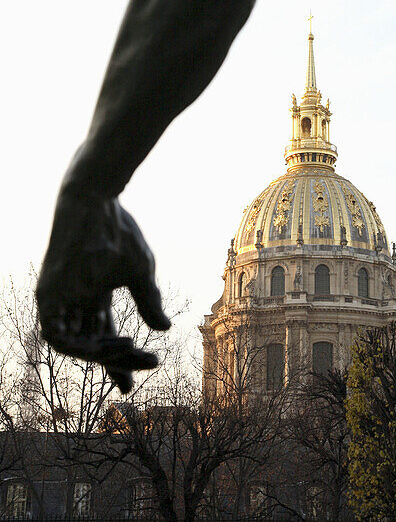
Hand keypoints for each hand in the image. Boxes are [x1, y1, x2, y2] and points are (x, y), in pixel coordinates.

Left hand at [36, 190, 170, 391]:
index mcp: (95, 293)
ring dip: (100, 354)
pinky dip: (77, 346)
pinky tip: (101, 347)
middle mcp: (75, 300)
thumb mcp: (139, 271)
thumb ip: (148, 301)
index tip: (138, 378)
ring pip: (74, 344)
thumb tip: (164, 329)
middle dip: (116, 360)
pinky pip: (56, 335)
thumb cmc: (117, 231)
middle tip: (141, 369)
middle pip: (93, 343)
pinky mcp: (48, 295)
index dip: (119, 359)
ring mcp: (60, 299)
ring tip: (128, 350)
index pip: (105, 335)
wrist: (94, 201)